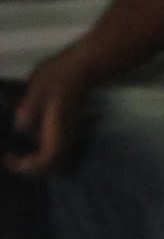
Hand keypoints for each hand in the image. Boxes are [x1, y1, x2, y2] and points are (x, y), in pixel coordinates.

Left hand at [3, 50, 94, 174]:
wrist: (79, 69)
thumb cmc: (57, 78)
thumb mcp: (36, 91)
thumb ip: (27, 111)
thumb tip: (20, 128)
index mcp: (57, 131)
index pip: (45, 161)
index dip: (26, 166)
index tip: (8, 158)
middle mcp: (66, 138)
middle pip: (52, 166)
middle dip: (31, 169)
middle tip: (12, 160)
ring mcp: (69, 135)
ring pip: (56, 160)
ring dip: (38, 163)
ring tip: (20, 156)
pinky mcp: (68, 130)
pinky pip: (56, 151)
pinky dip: (43, 155)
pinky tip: (30, 145)